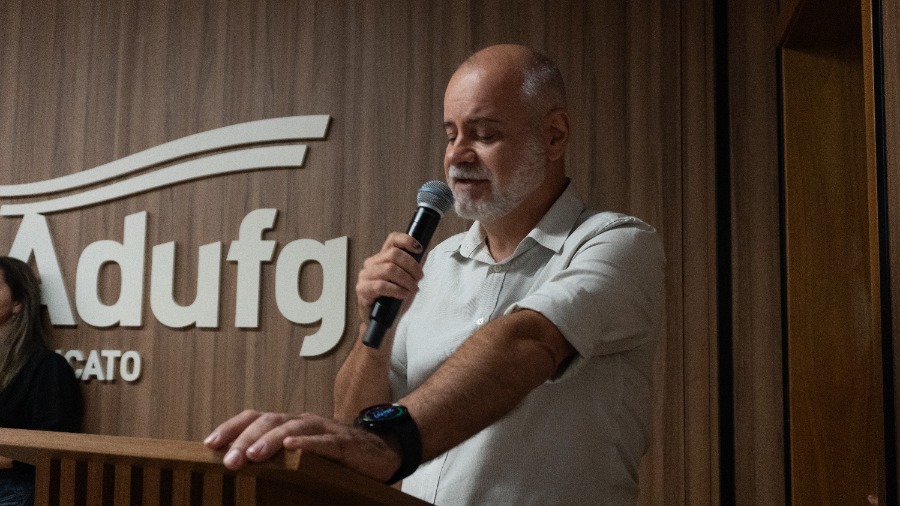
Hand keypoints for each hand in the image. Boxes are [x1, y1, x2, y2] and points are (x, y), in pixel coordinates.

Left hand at [204, 409, 401, 481]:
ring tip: (254, 455)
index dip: (232, 427)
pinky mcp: (343, 443)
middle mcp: (302, 422)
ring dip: (270, 441)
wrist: (379, 452)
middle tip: (229, 460)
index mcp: (289, 425)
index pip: (255, 418)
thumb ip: (276, 459)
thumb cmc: (336, 457)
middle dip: (245, 439)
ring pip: (292, 428)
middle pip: (269, 421)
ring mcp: (323, 430)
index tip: (210, 444)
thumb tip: (240, 469)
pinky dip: (306, 443)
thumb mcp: (300, 457)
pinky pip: (323, 441)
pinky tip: (292, 448)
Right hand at [355, 232, 423, 321]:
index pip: (392, 240)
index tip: (419, 249)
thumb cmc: (392, 301)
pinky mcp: (362, 290)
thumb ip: (411, 268)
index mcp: (381, 258)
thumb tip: (423, 255)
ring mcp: (365, 276)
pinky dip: (397, 290)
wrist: (379, 322)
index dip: (406, 240)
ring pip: (389, 269)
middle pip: (394, 254)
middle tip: (419, 278)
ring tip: (413, 289)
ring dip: (406, 279)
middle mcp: (371, 264)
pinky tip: (404, 295)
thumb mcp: (405, 281)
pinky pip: (382, 285)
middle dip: (411, 266)